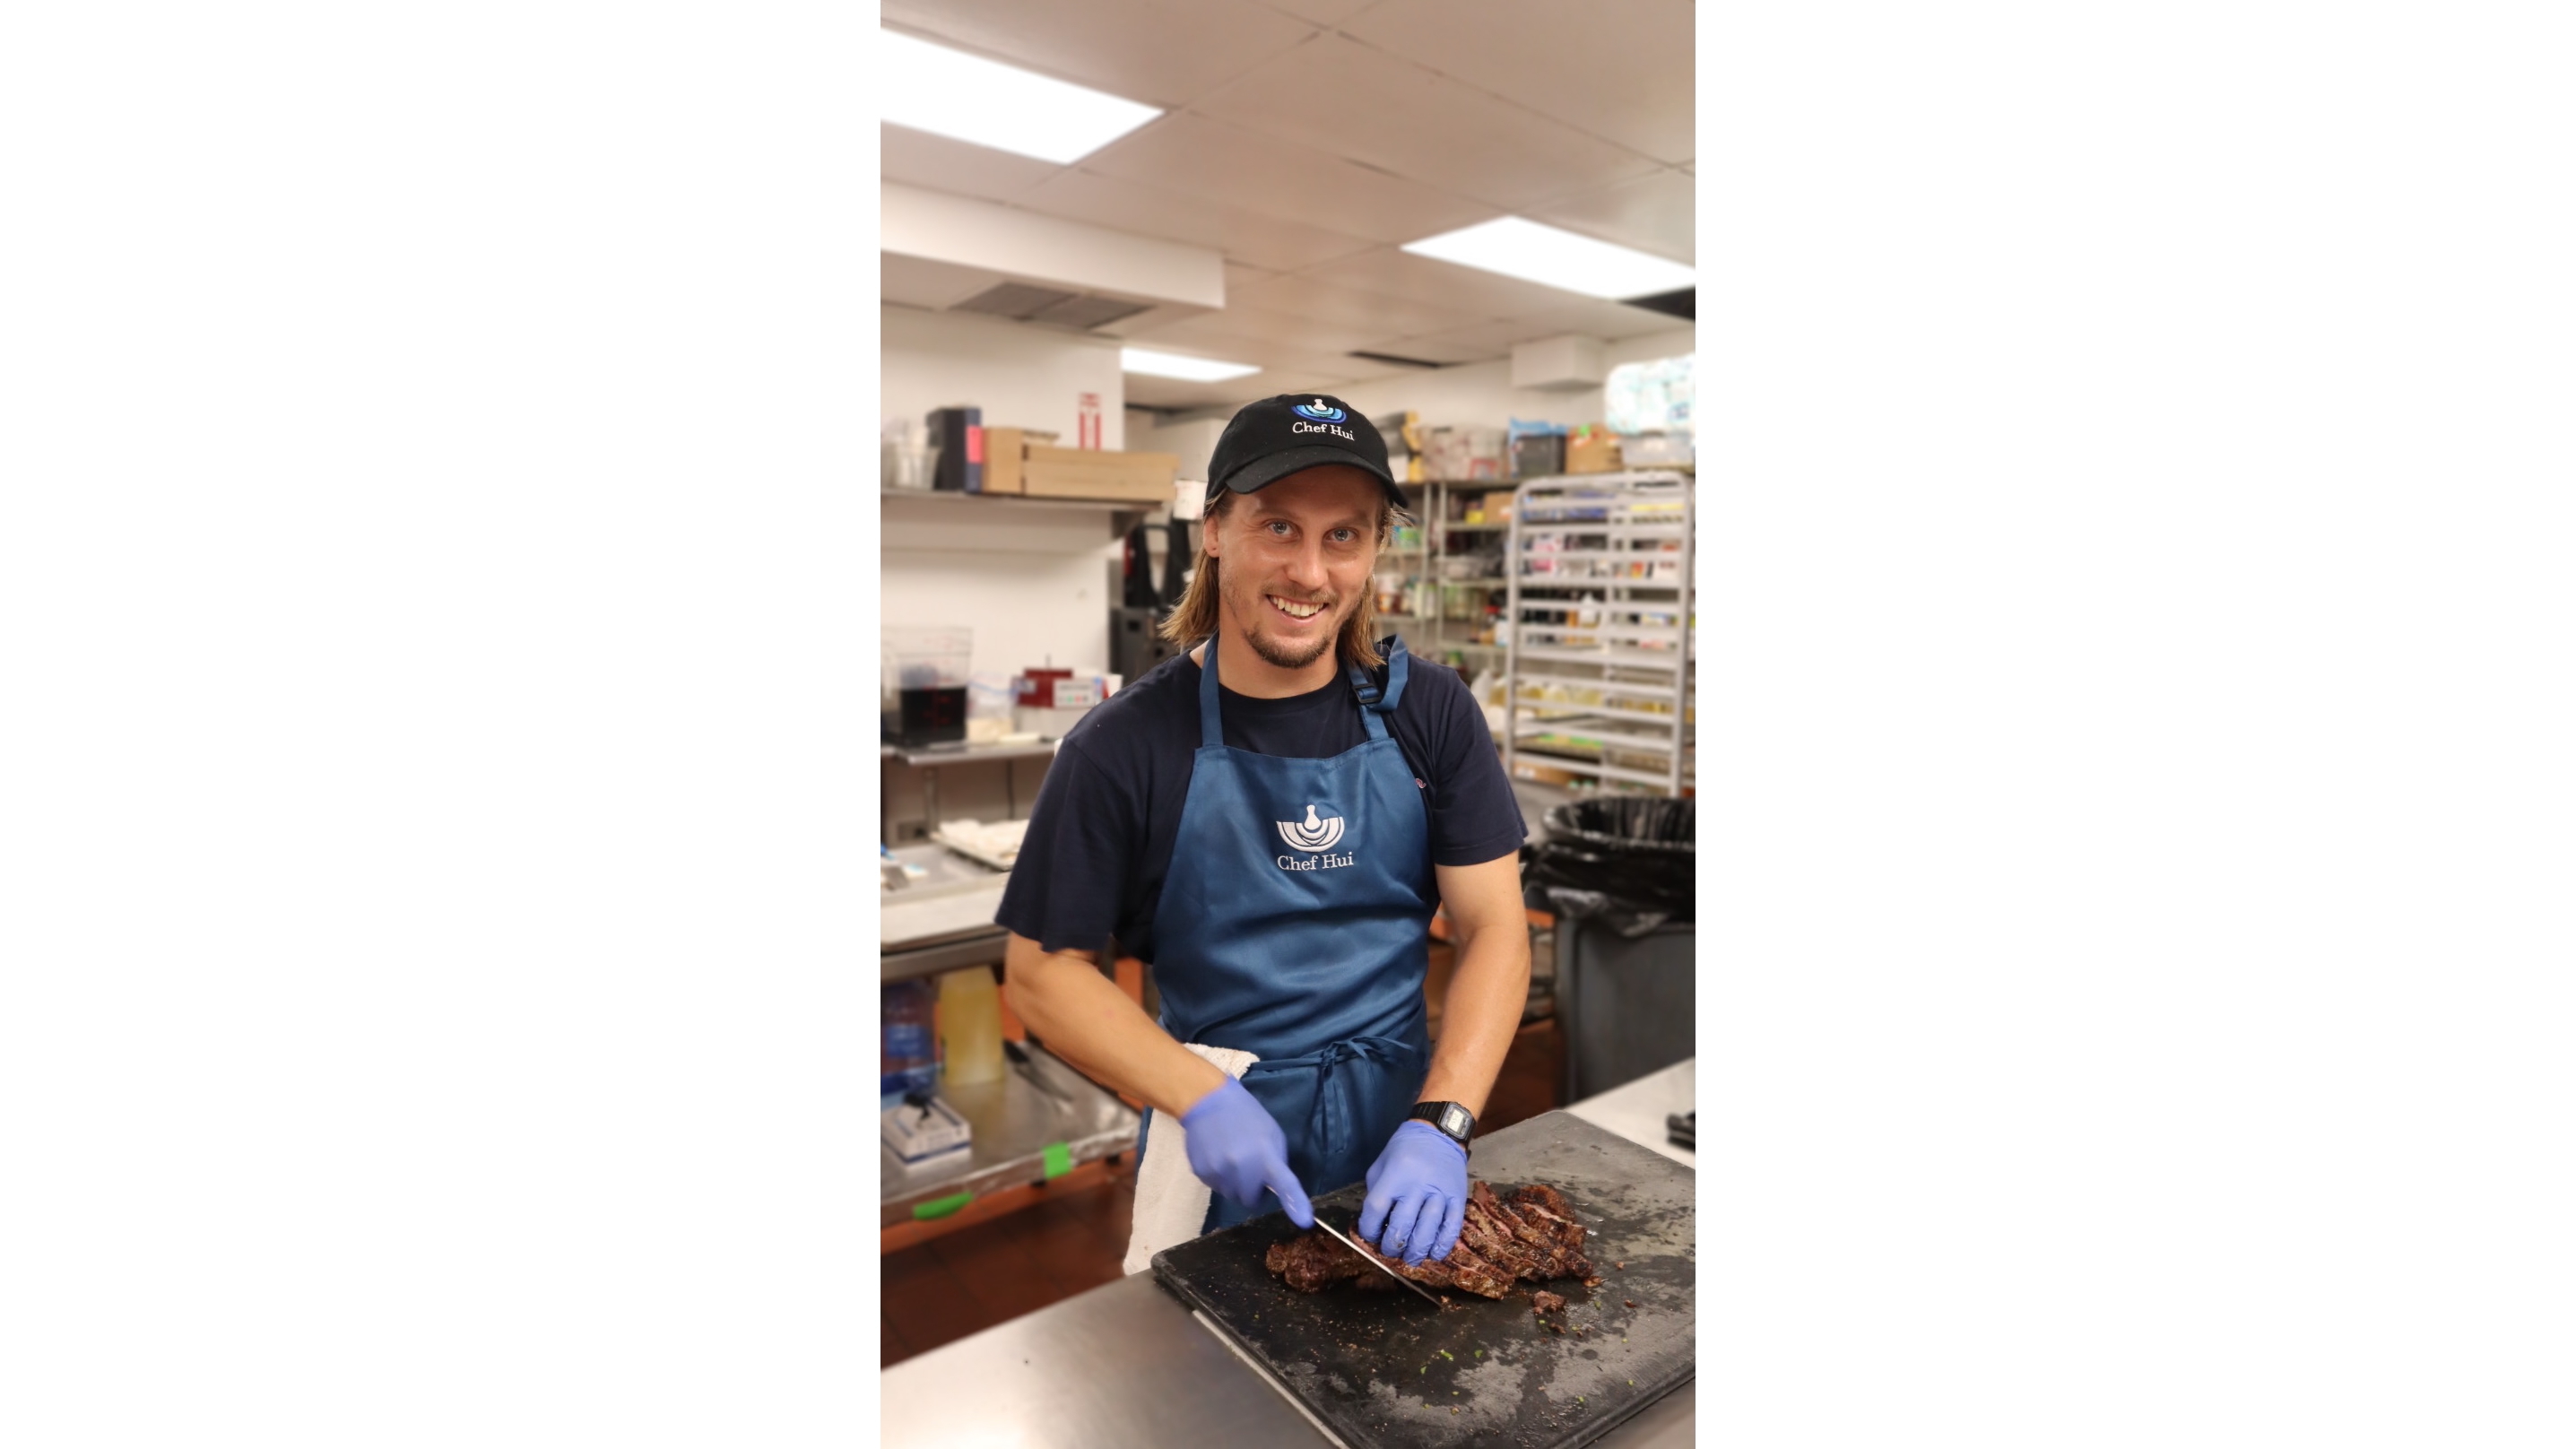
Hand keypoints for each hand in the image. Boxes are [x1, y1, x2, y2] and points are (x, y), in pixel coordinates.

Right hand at [1179, 1077, 1312, 1227]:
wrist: (1207, 1101)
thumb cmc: (1246, 1117)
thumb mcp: (1271, 1134)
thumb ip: (1275, 1163)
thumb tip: (1273, 1188)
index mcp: (1266, 1155)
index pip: (1285, 1184)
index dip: (1296, 1203)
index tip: (1304, 1221)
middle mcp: (1242, 1167)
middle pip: (1251, 1200)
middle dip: (1252, 1189)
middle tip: (1249, 1166)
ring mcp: (1220, 1172)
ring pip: (1231, 1195)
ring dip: (1235, 1184)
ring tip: (1231, 1157)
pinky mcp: (1201, 1173)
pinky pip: (1216, 1187)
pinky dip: (1219, 1178)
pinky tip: (1217, 1155)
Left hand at [1358, 1121, 1467, 1264]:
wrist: (1439, 1133)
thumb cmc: (1404, 1149)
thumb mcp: (1381, 1163)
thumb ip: (1376, 1190)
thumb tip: (1374, 1223)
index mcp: (1394, 1176)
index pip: (1376, 1209)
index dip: (1369, 1229)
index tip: (1370, 1236)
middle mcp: (1416, 1186)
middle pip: (1402, 1226)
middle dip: (1392, 1246)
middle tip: (1391, 1251)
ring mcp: (1440, 1193)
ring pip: (1427, 1231)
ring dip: (1416, 1251)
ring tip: (1410, 1259)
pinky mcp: (1458, 1198)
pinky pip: (1452, 1227)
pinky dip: (1443, 1246)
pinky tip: (1434, 1255)